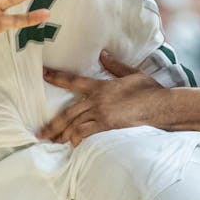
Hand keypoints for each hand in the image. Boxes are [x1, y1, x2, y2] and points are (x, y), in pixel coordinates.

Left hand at [38, 51, 164, 145]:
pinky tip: (72, 145)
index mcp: (100, 86)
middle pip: (68, 112)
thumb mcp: (131, 73)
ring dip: (62, 135)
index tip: (43, 74)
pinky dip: (77, 139)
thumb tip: (103, 54)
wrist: (160, 106)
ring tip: (52, 142)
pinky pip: (86, 134)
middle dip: (52, 124)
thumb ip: (114, 65)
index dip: (56, 77)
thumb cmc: (148, 89)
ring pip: (75, 125)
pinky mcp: (108, 126)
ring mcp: (101, 114)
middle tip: (39, 133)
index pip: (73, 80)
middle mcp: (97, 100)